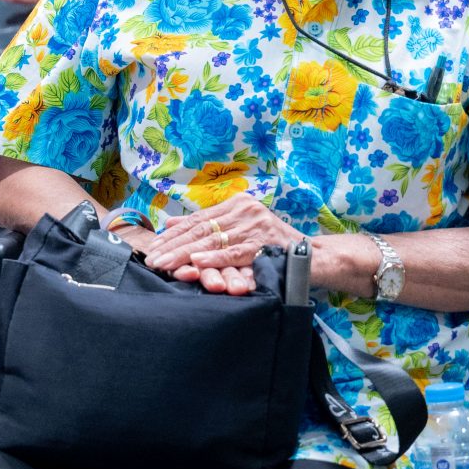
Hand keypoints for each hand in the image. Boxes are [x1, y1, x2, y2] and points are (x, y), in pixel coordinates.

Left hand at [142, 193, 302, 295]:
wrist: (315, 257)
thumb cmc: (275, 247)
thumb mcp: (241, 231)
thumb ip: (210, 226)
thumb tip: (170, 224)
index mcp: (238, 204)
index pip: (199, 219)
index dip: (174, 234)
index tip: (154, 246)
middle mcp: (245, 210)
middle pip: (201, 229)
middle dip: (173, 246)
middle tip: (152, 258)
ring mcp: (256, 225)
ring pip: (213, 241)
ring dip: (185, 254)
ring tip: (164, 263)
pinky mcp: (265, 243)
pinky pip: (234, 253)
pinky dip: (214, 258)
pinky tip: (196, 262)